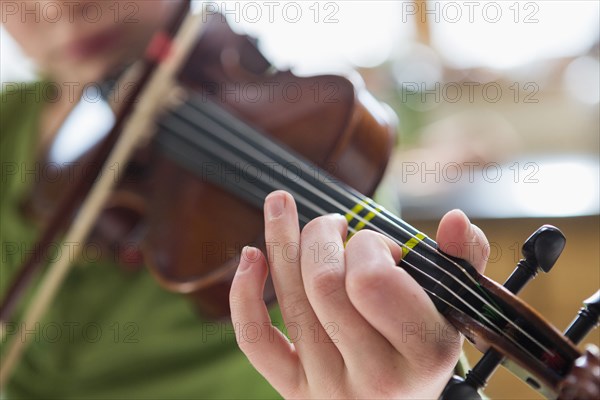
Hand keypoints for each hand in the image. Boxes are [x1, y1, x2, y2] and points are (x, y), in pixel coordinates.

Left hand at [229, 190, 488, 398]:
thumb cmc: (427, 351)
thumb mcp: (458, 310)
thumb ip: (462, 261)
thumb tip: (452, 218)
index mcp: (422, 352)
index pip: (370, 280)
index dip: (368, 245)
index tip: (382, 247)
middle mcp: (373, 375)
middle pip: (323, 283)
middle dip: (322, 234)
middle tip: (335, 224)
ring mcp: (328, 387)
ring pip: (291, 301)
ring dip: (280, 240)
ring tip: (281, 204)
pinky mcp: (294, 390)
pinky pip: (257, 341)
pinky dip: (244, 295)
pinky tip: (251, 255)